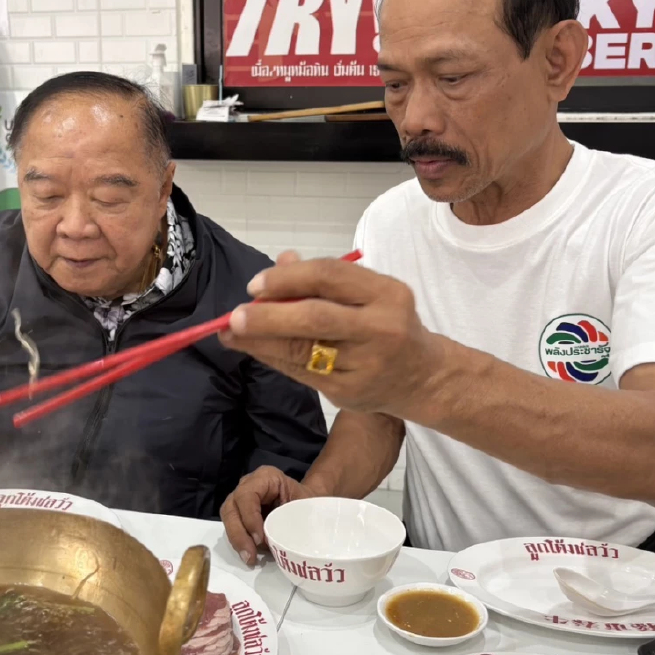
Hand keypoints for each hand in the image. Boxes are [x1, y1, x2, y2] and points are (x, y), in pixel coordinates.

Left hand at [218, 252, 450, 419]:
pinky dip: (273, 359)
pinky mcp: (348, 392)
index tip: (256, 285)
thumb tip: (279, 263)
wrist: (423, 377)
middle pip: (314, 318)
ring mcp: (365, 364)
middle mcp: (381, 328)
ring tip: (231, 333)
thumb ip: (327, 279)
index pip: (329, 276)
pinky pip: (301, 373)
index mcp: (387, 294)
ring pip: (302, 350)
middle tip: (236, 315)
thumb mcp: (370, 294)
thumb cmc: (389, 325)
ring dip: (260, 342)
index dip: (287, 278)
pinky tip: (254, 350)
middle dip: (268, 316)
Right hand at [221, 465, 317, 567]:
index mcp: (265, 477)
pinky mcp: (240, 514)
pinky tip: (250, 556)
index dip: (250, 518)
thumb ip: (290, 521)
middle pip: (231, 508)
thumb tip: (278, 544)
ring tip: (250, 558)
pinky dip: (240, 543)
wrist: (307, 503)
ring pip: (228, 518)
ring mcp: (241, 499)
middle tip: (250, 555)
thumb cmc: (307, 501)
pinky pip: (233, 527)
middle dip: (239, 534)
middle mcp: (248, 485)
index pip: (247, 495)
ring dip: (237, 540)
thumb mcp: (303, 507)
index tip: (260, 539)